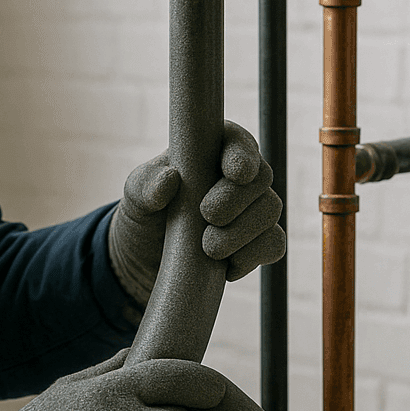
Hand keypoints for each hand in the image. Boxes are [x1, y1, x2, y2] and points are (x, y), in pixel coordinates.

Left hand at [108, 121, 286, 305]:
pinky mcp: (257, 243)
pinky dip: (252, 257)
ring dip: (241, 232)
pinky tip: (226, 266)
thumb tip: (169, 180)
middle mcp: (240, 177)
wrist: (147, 257)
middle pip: (262, 178)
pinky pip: (273, 245)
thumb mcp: (136, 196)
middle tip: (208, 216)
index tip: (234, 174)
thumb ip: (147, 185)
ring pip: (270, 212)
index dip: (242, 156)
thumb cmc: (146, 212)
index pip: (239, 143)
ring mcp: (253, 210)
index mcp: (213, 151)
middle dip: (236, 200)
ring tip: (209, 248)